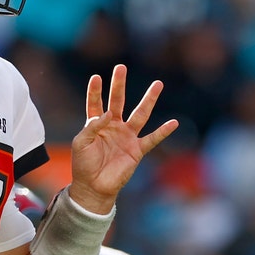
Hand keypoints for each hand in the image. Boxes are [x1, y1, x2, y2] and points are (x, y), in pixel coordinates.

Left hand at [68, 65, 176, 212]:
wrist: (93, 187)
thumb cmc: (83, 164)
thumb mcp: (81, 143)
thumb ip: (92, 126)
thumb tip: (109, 113)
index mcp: (96, 124)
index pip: (96, 103)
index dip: (96, 91)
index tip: (97, 77)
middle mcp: (113, 126)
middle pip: (118, 101)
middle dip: (119, 85)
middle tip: (121, 67)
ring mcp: (126, 136)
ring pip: (139, 114)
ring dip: (148, 100)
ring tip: (158, 84)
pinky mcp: (137, 150)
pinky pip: (152, 138)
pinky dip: (163, 131)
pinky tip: (173, 123)